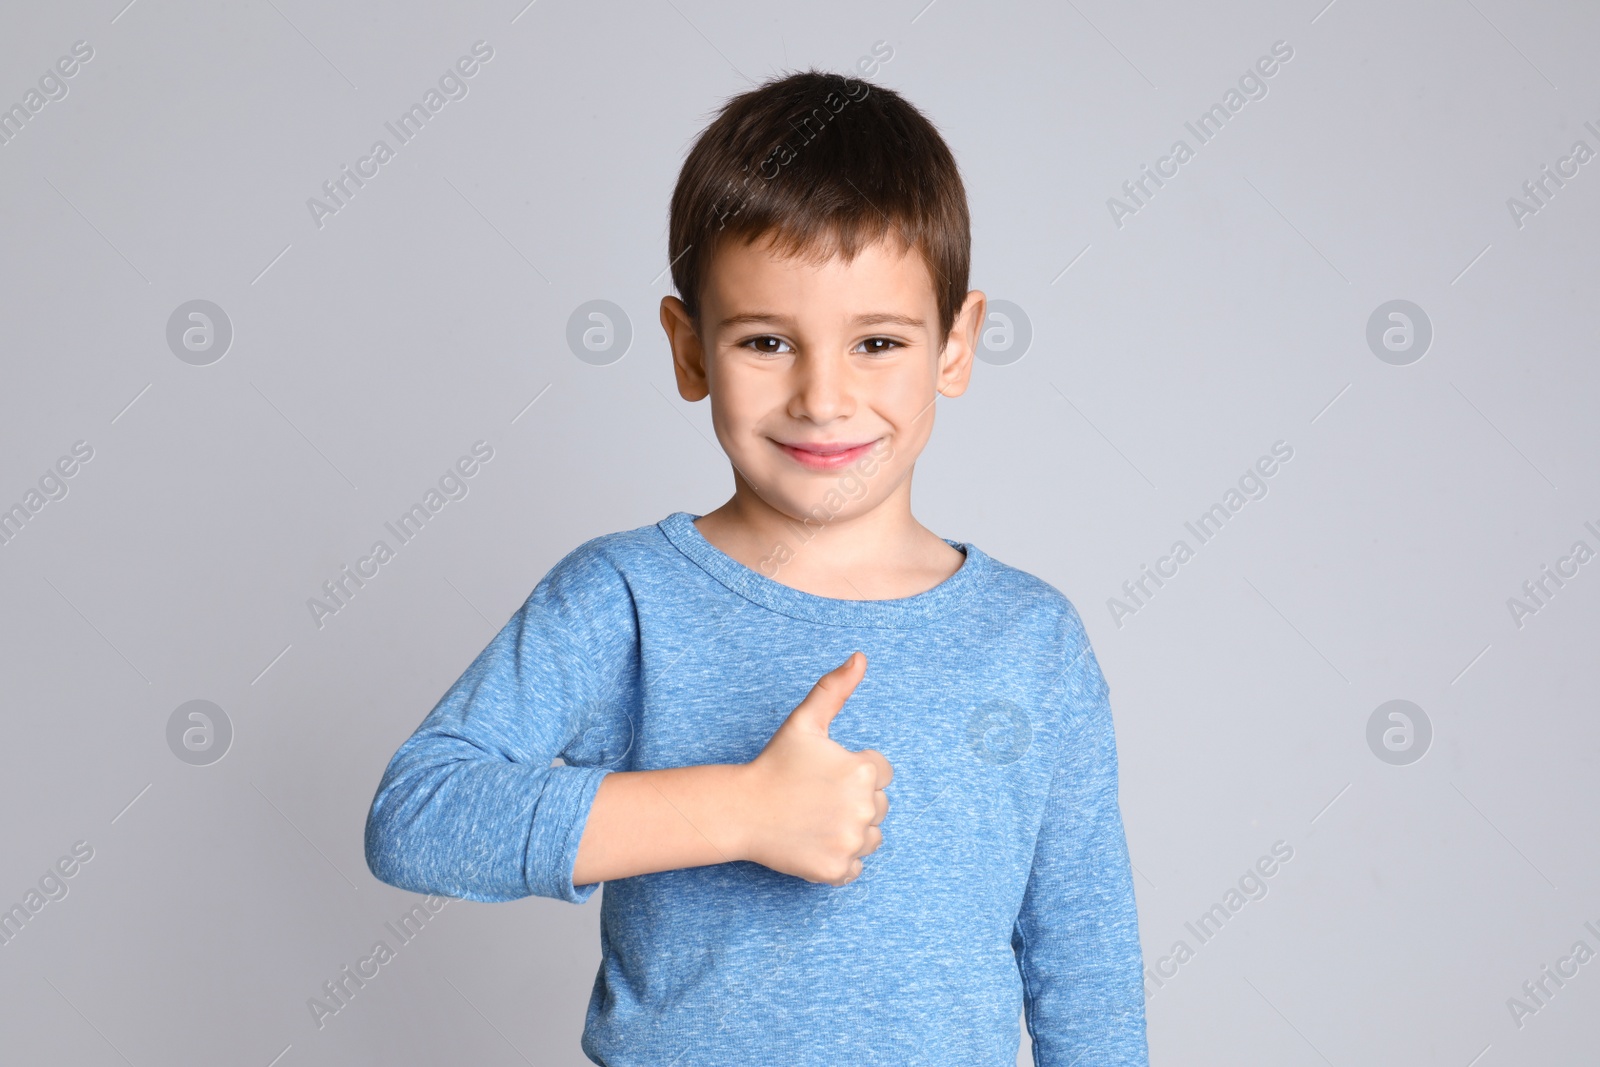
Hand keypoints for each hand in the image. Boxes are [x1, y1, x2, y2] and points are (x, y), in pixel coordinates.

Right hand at [737, 652, 892, 885]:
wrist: (742, 810)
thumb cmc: (775, 763)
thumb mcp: (805, 721)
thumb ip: (835, 688)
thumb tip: (860, 657)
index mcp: (862, 770)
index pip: (881, 772)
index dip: (853, 770)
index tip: (824, 774)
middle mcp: (863, 807)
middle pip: (878, 806)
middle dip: (853, 801)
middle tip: (815, 797)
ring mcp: (850, 842)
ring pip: (871, 837)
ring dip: (850, 830)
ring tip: (815, 819)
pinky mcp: (837, 870)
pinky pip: (855, 867)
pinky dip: (838, 859)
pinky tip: (814, 841)